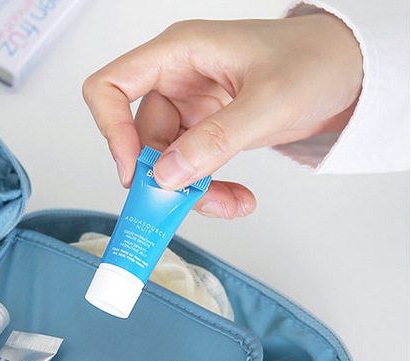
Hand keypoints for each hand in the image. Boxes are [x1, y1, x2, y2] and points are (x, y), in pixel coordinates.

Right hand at [82, 13, 362, 217]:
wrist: (351, 70)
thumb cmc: (317, 60)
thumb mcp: (269, 101)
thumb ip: (216, 139)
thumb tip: (168, 175)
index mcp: (180, 53)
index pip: (111, 87)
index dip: (112, 131)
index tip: (134, 172)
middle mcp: (177, 79)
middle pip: (140, 139)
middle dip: (165, 178)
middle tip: (188, 204)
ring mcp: (191, 107)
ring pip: (166, 163)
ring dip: (192, 192)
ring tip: (230, 203)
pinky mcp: (206, 131)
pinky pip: (190, 170)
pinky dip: (208, 191)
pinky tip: (236, 198)